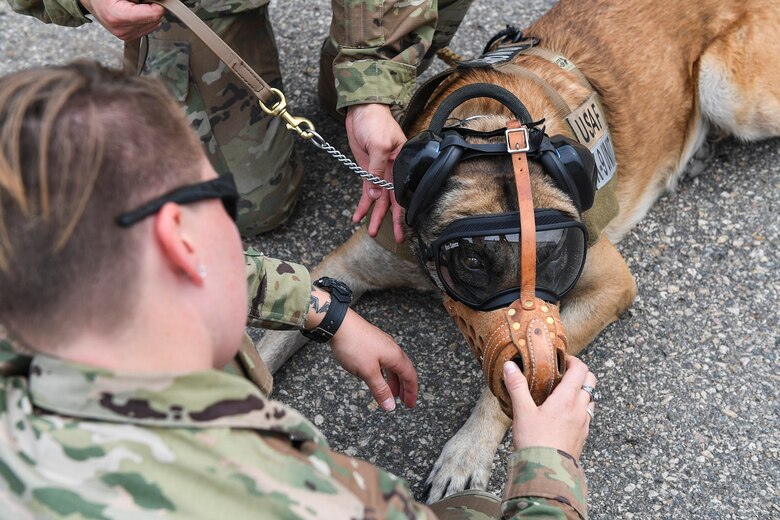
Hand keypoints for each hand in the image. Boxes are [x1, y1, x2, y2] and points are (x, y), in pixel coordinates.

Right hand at [79, 0, 164, 39]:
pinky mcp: (128, 37)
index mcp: (117, 16)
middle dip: (152, 8)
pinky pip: (148, 28)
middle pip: (155, 20)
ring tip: (135, 6)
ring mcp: (125, 35)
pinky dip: (146, 19)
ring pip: (153, 25)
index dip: (158, 5)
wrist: (93, 2)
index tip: (155, 0)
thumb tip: (157, 2)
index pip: (153, 15)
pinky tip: (135, 12)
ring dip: (149, 13)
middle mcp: (121, 29)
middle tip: (140, 1)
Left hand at [329, 309, 417, 410]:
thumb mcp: (367, 372)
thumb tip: (390, 405)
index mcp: (395, 355)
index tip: (410, 404)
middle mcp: (391, 348)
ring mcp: (381, 343)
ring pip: (392, 365)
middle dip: (404, 387)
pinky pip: (383, 360)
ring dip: (393, 380)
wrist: (338, 323)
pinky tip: (377, 376)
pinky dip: (384, 372)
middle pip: (403, 370)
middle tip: (403, 401)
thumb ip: (380, 389)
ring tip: (389, 392)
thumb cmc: (353, 345)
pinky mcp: (371, 341)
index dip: (411, 391)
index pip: (410, 376)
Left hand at [345, 103, 406, 242]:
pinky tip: (357, 216)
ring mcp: (380, 172)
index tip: (407, 227)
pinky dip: (363, 203)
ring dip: (375, 216)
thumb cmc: (375, 122)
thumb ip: (377, 170)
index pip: (405, 192)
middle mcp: (393, 171)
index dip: (405, 210)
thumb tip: (376, 195)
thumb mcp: (379, 144)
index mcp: (403, 164)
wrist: (361, 110)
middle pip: (394, 200)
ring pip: (379, 200)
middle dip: (395, 221)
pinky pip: (367, 191)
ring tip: (372, 232)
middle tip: (398, 239)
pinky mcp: (367, 171)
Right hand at [505, 356, 595, 458]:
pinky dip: (580, 408)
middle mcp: (580, 408)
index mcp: (567, 398)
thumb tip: (510, 366)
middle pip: (591, 381)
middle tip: (563, 373)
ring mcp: (584, 423)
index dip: (573, 361)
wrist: (547, 472)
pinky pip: (588, 416)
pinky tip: (565, 415)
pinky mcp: (583, 436)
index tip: (561, 360)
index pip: (581, 370)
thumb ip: (517, 386)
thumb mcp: (522, 411)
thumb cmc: (534, 441)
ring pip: (591, 399)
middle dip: (581, 373)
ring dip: (582, 391)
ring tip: (563, 393)